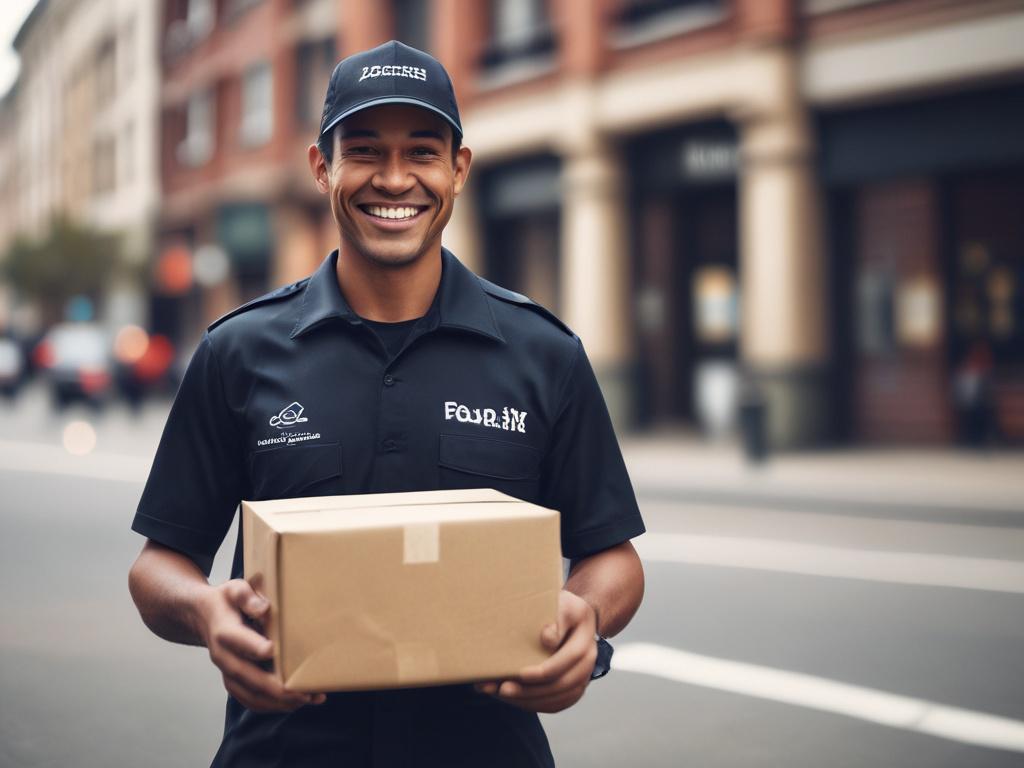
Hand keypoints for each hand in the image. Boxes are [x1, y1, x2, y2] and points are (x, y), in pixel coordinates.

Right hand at [197, 579, 326, 712]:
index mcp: (224, 632)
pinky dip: (272, 705)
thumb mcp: (235, 589)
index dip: (255, 647)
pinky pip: (250, 699)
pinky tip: (295, 703)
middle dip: (276, 687)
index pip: (239, 642)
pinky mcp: (233, 682)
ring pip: (250, 695)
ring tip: (307, 698)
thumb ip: (247, 597)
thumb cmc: (227, 601)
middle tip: (303, 691)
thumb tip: (263, 608)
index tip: (273, 651)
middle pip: (247, 677)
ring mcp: (227, 672)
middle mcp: (223, 657)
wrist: (205, 616)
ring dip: (278, 702)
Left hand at [475, 589, 597, 712]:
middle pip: (563, 685)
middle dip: (531, 691)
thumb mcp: (561, 604)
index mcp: (584, 641)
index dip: (545, 670)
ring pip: (559, 699)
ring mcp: (582, 677)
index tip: (521, 674)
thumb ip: (557, 617)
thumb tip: (548, 639)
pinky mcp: (572, 687)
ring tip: (501, 694)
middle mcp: (588, 663)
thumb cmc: (561, 608)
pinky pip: (556, 704)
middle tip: (503, 689)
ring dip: (529, 701)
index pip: (569, 660)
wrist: (571, 616)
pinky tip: (513, 699)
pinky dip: (534, 705)